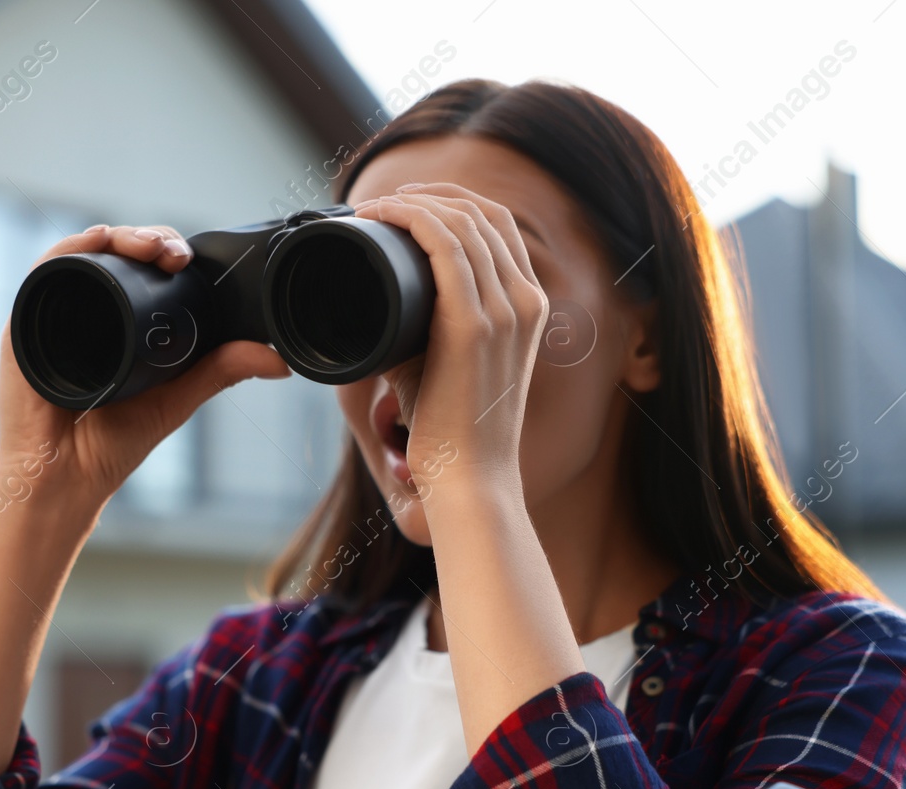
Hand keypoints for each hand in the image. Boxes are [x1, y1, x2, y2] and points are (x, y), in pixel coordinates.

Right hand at [0, 224, 290, 526]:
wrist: (63, 480)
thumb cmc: (110, 446)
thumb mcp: (177, 398)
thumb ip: (221, 372)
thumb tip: (278, 360)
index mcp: (115, 322)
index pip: (142, 268)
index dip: (166, 251)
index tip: (190, 258)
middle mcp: (83, 311)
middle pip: (115, 252)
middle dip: (150, 239)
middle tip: (176, 254)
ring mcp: (52, 313)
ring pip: (85, 253)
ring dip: (120, 236)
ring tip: (152, 247)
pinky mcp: (24, 322)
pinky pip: (46, 271)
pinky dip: (74, 248)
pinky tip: (100, 241)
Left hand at [352, 183, 548, 489]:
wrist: (470, 478)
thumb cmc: (452, 428)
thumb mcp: (450, 362)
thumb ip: (429, 325)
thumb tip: (382, 301)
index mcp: (529, 307)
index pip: (501, 227)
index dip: (457, 202)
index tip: (413, 203)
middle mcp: (526, 301)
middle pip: (483, 214)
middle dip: (433, 195)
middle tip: (387, 201)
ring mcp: (505, 310)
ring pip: (462, 222)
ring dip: (415, 202)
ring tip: (376, 207)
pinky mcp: (473, 323)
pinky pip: (443, 244)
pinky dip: (409, 219)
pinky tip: (383, 215)